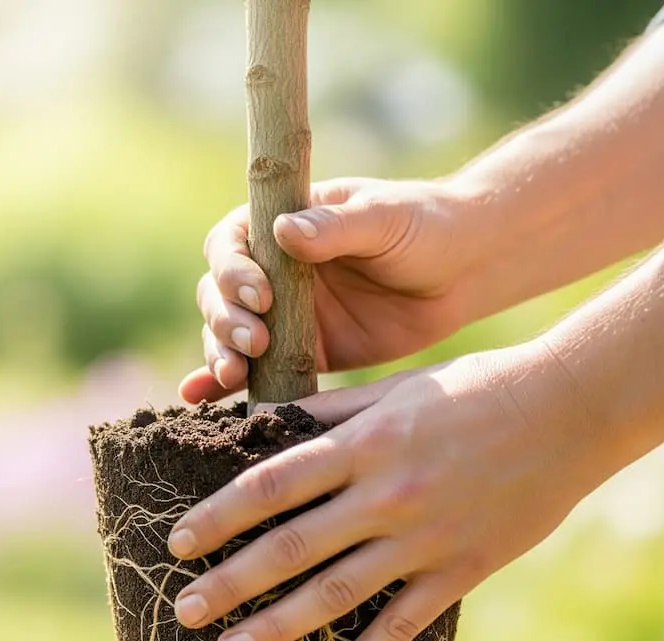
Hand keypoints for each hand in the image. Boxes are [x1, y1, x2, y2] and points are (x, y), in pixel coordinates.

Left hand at [168, 343, 602, 640]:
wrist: (567, 411)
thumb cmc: (475, 389)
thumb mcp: (395, 387)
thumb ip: (328, 411)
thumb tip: (263, 423)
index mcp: (363, 445)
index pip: (269, 486)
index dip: (218, 517)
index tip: (178, 542)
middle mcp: (385, 496)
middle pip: (289, 547)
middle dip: (229, 582)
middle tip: (183, 609)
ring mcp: (424, 539)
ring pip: (336, 594)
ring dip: (276, 626)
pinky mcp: (462, 571)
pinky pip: (405, 623)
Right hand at [179, 177, 482, 402]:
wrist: (462, 272)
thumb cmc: (423, 227)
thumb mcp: (383, 218)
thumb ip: (336, 228)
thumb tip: (283, 231)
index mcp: (282, 225)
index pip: (232, 244)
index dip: (233, 271)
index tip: (262, 295)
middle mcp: (273, 270)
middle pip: (219, 294)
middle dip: (226, 320)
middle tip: (255, 342)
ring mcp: (284, 315)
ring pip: (229, 335)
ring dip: (221, 353)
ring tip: (235, 374)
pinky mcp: (302, 354)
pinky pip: (260, 371)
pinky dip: (226, 386)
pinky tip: (201, 398)